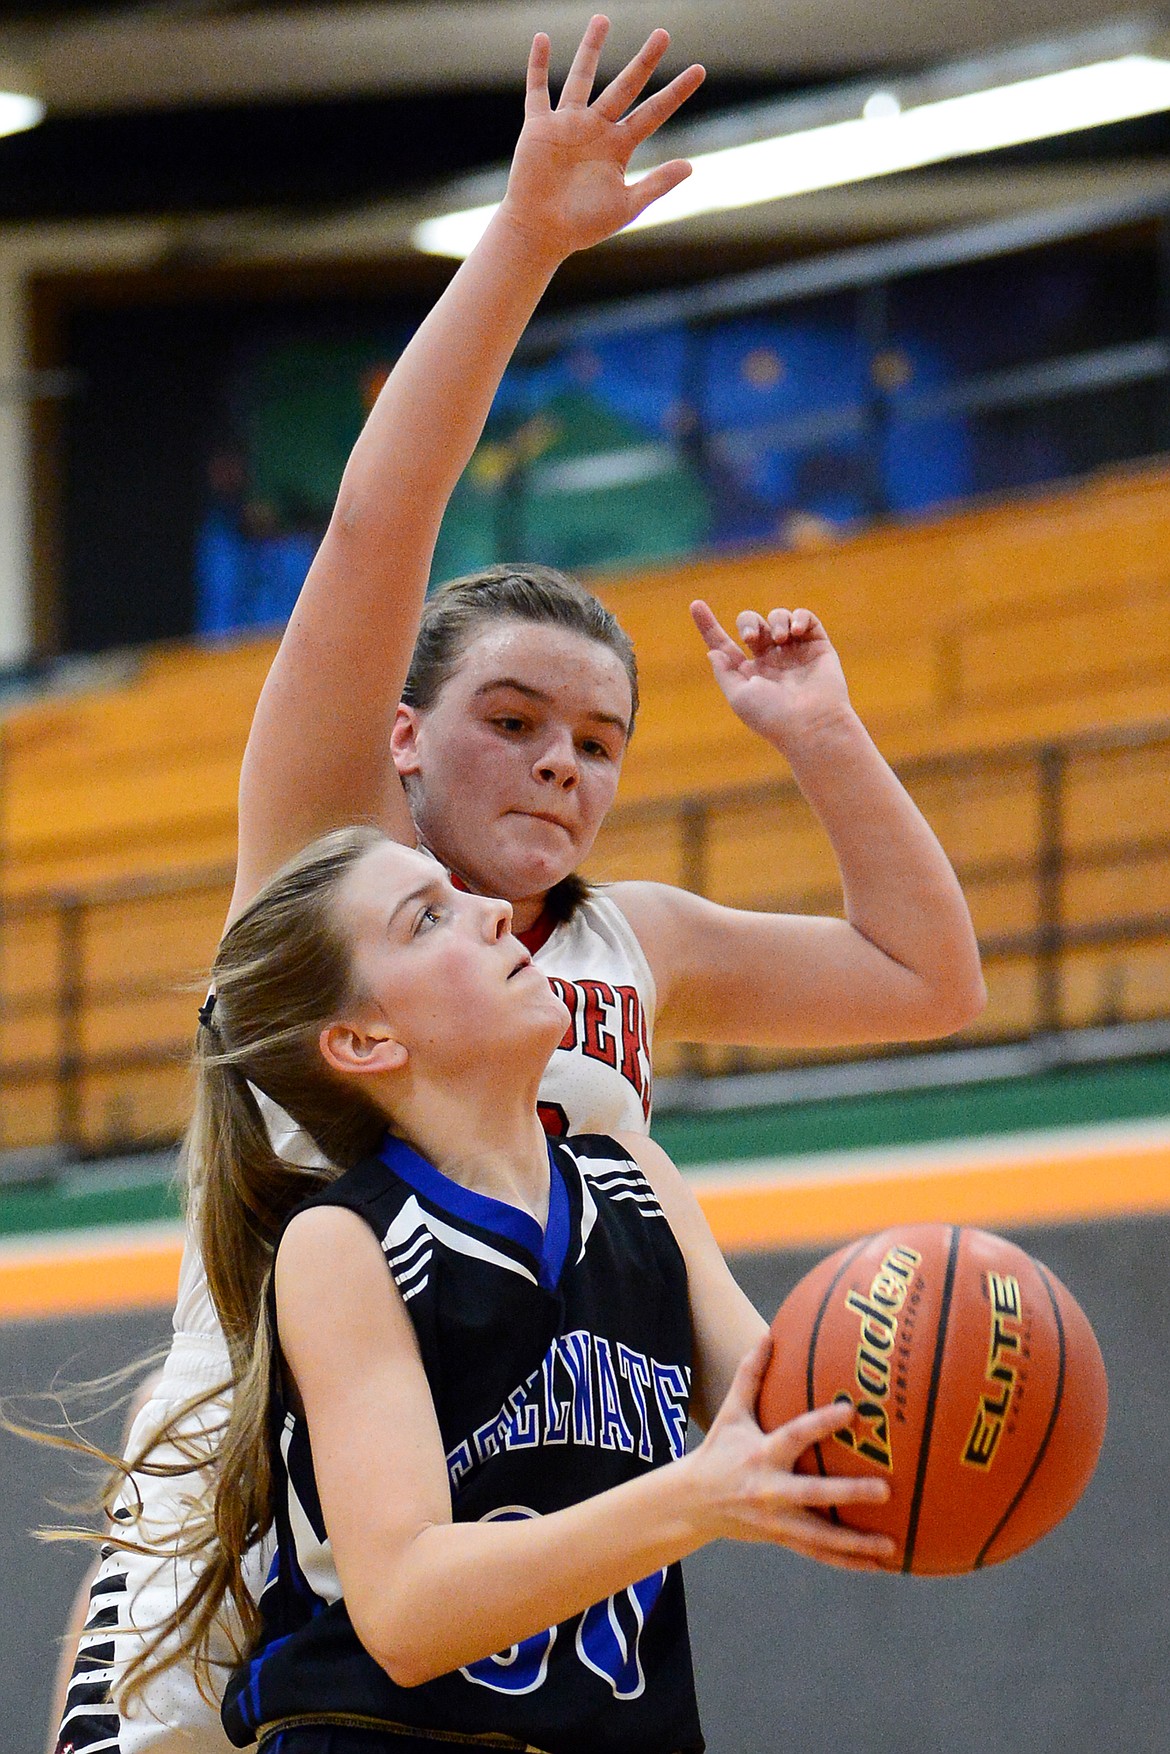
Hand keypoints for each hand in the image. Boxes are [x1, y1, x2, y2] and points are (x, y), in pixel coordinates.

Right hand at [499, 15, 704, 263]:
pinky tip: (542, 40)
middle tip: (663, 33)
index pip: (653, 113)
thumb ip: (657, 185)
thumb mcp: (626, 206)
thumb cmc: (582, 226)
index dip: (676, 92)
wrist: (540, 233)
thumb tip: (691, 166)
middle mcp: (596, 129)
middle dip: (644, 61)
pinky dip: (538, 66)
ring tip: (603, 19)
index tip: (700, 70)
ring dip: (591, 49)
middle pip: (625, 86)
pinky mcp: (538, 127)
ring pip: (582, 77)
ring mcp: (567, 124)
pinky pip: (538, 90)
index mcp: (618, 147)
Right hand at [685, 1333, 896, 1569]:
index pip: (795, 1435)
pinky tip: (878, 1565)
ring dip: (856, 1543)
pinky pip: (819, 1554)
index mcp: (761, 1454)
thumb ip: (750, 1374)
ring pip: (820, 1536)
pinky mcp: (781, 1539)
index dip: (822, 1423)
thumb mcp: (731, 1413)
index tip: (851, 1411)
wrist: (693, 1502)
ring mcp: (776, 1520)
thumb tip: (768, 1334)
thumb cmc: (719, 1450)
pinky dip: (848, 1561)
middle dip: (848, 1493)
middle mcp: (770, 1489)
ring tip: (890, 1547)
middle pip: (813, 1493)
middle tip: (884, 1491)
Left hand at [691, 599, 852, 749]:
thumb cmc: (773, 716)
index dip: (709, 625)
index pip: (724, 644)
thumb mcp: (739, 697)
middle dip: (748, 622)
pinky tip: (795, 631)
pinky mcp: (818, 647)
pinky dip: (800, 617)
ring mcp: (795, 653)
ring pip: (779, 618)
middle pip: (752, 624)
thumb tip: (712, 652)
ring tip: (781, 638)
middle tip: (752, 638)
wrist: (812, 724)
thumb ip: (724, 672)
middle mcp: (771, 661)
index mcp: (749, 674)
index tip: (695, 605)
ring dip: (776, 620)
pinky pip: (807, 619)